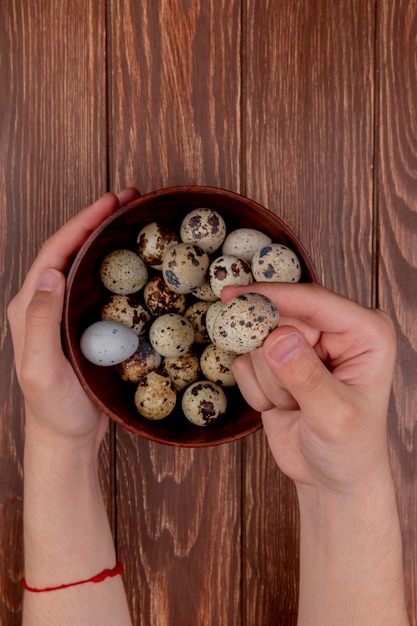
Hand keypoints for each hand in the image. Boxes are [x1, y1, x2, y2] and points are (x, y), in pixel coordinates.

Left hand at [8, 189, 139, 450]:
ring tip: (136, 219)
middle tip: (131, 199)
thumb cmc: (53, 408)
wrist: (66, 437)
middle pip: (71, 250)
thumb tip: (52, 272)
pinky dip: (118, 266)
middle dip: (98, 220)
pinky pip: (101, 287)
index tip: (110, 201)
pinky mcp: (84, 325)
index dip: (81, 222)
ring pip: (87, 265)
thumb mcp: (41, 367)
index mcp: (30, 305)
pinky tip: (139, 262)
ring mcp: (65, 313)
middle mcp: (45, 303)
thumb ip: (40, 320)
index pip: (55, 252)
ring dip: (108, 239)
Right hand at [224, 283, 396, 494]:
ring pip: (257, 341)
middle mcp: (335, 330)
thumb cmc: (350, 448)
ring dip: (269, 382)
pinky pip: (245, 362)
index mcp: (365, 332)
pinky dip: (257, 390)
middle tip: (292, 398)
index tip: (235, 295)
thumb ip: (306, 377)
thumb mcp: (334, 416)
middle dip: (276, 364)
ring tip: (296, 405)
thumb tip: (276, 339)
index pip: (314, 301)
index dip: (273, 296)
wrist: (332, 478)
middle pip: (279, 318)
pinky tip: (283, 407)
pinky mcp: (276, 361)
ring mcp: (304, 344)